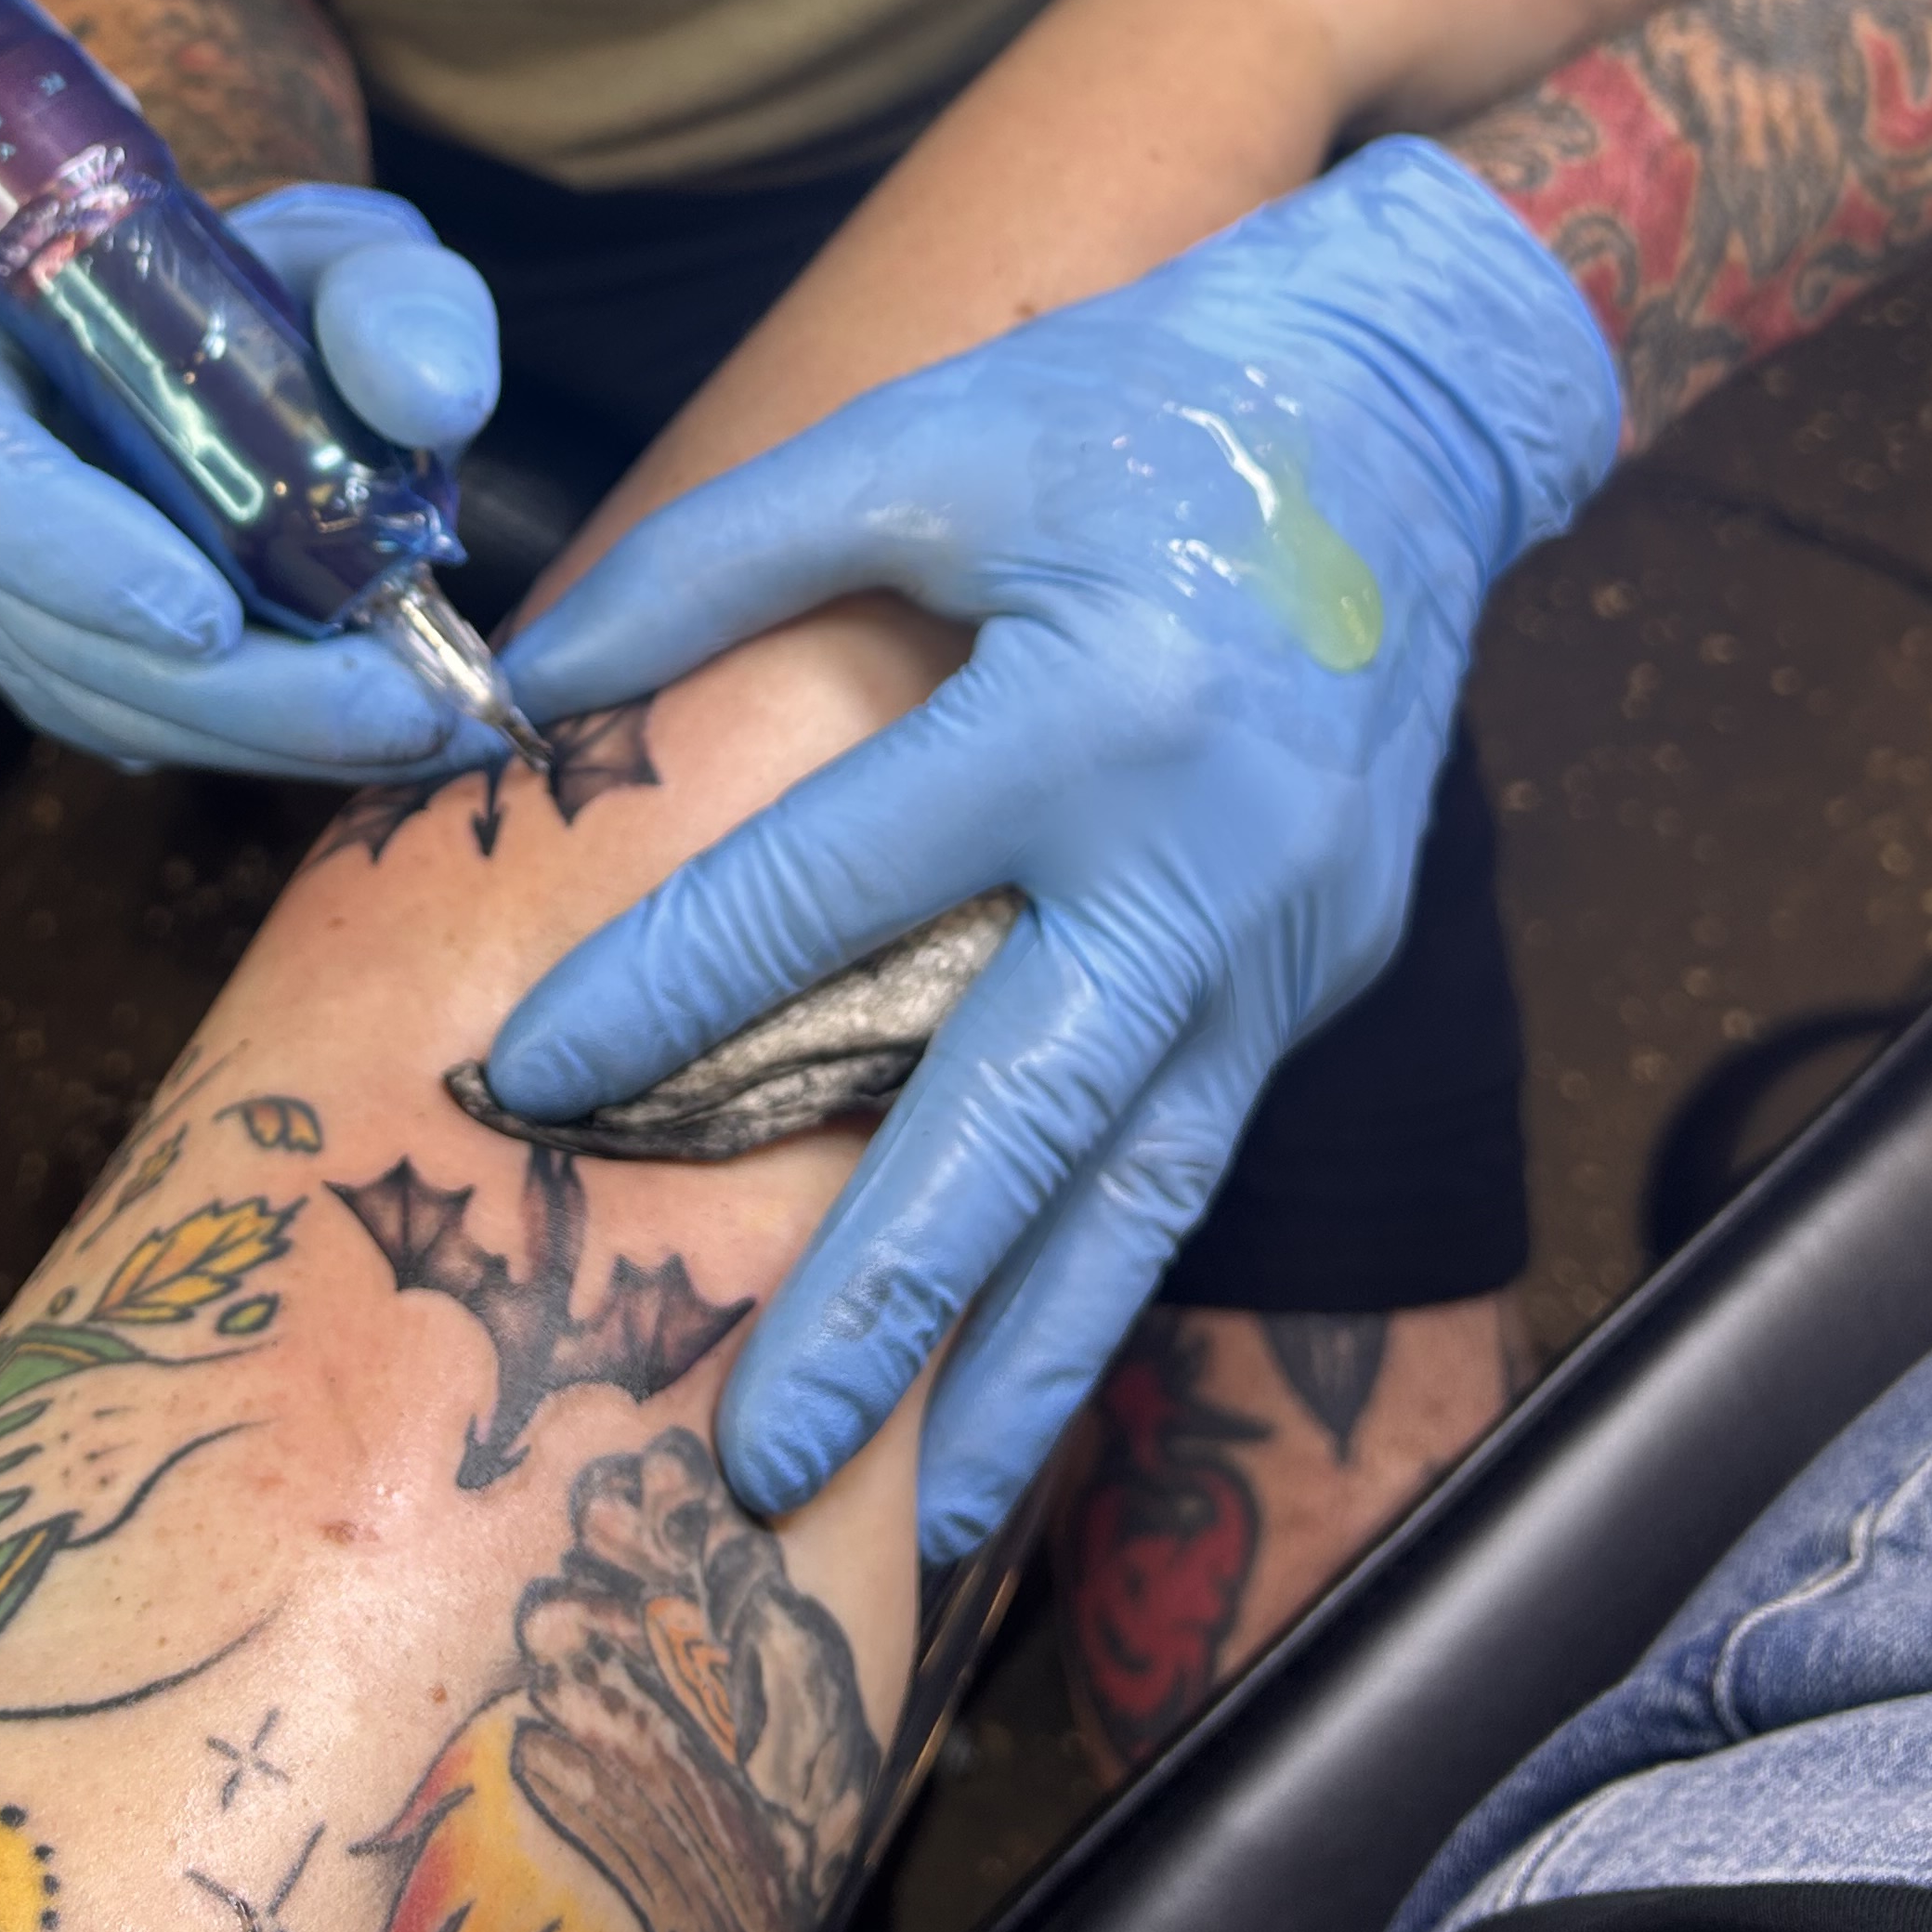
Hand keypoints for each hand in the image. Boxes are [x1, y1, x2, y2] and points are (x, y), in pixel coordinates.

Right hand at [0, 182, 501, 778]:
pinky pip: (141, 729)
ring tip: (430, 723)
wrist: (290, 360)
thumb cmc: (291, 292)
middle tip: (395, 710)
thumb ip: (401, 299)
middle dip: (221, 693)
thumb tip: (432, 399)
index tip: (212, 618)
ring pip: (93, 701)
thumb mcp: (361, 260)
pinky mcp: (66, 666)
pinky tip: (391, 729)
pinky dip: (268, 742)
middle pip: (32, 627)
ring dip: (263, 734)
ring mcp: (0, 591)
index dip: (52, 552)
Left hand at [483, 139, 1619, 1554]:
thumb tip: (526, 689)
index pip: (835, 886)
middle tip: (751, 1456)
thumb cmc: (1137, 412)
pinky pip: (1193, 1148)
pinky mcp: (1323, 971)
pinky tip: (1024, 1374)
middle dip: (886, 1299)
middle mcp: (1204, 855)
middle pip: (1021, 1116)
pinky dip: (1103, 1272)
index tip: (523, 1082)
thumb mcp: (928, 438)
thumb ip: (721, 556)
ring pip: (1140, 1191)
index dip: (669, 985)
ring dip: (1026, 1363)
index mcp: (1090, 707)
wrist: (1408, 418)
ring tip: (919, 1519)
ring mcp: (1286, 936)